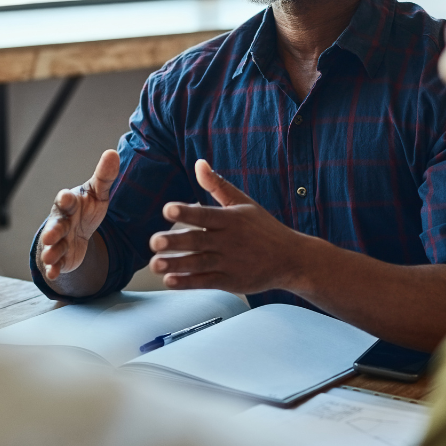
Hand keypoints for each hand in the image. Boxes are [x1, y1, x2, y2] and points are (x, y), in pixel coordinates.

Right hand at [39, 149, 118, 279]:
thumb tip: (112, 152)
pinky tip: (54, 273)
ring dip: (52, 251)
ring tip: (50, 256)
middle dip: (53, 230)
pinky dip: (54, 268)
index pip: (67, 200)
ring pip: (54, 246)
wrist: (78, 232)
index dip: (66, 199)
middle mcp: (61, 222)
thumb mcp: (98, 194)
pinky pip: (56, 263)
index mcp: (70, 204)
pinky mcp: (61, 258)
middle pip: (56, 225)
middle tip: (51, 235)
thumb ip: (104, 176)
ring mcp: (59, 241)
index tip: (66, 196)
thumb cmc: (86, 209)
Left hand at [148, 159, 310, 293]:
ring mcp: (229, 263)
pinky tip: (170, 280)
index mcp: (231, 220)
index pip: (205, 215)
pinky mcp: (230, 281)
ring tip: (155, 264)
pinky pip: (205, 282)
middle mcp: (228, 241)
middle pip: (198, 241)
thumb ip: (218, 185)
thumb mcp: (243, 203)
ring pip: (198, 264)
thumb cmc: (264, 228)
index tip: (168, 210)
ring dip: (176, 264)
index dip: (186, 212)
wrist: (291, 259)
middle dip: (175, 242)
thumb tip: (199, 163)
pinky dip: (187, 282)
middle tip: (154, 241)